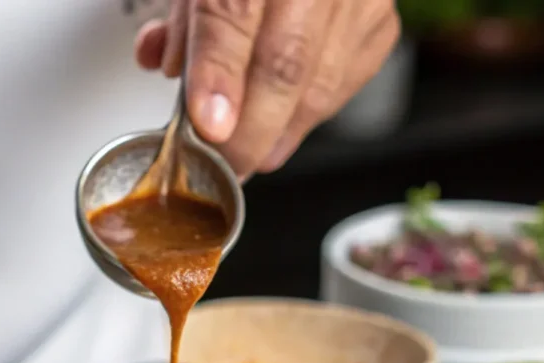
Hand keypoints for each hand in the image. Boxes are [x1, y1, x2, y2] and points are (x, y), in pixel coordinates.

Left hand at [135, 0, 400, 178]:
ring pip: (319, 82)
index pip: (232, 13)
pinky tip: (285, 125)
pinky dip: (311, 113)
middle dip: (247, 131)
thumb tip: (163, 64)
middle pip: (284, 61)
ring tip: (248, 158)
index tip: (208, 126)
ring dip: (277, 134)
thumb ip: (184, 18)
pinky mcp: (381, 19)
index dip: (217, 76)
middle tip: (222, 166)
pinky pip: (348, 81)